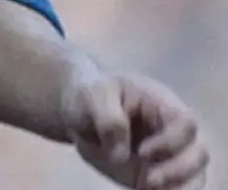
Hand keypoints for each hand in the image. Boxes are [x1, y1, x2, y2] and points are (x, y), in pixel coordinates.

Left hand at [62, 71, 208, 188]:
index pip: (185, 122)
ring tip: (146, 187)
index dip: (171, 141)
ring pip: (195, 175)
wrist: (80, 114)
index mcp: (159, 102)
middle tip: (147, 180)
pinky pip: (178, 187)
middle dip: (179, 171)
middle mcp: (171, 129)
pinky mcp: (161, 174)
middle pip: (198, 151)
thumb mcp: (92, 96)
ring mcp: (169, 153)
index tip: (143, 152)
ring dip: (179, 187)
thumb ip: (108, 119)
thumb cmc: (89, 97)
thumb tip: (120, 154)